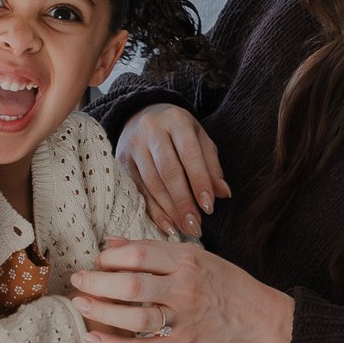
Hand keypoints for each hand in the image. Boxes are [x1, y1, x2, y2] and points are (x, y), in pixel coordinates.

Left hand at [69, 241, 293, 342]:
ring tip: (81, 305)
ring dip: (103, 312)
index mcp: (187, 261)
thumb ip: (153, 250)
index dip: (111, 257)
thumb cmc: (223, 284)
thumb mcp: (195, 257)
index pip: (140, 254)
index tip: (97, 261)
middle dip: (97, 282)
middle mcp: (185, 288)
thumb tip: (112, 242)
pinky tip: (94, 337)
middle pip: (132, 285)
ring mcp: (185, 319)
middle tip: (78, 280)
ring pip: (136, 318)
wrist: (258, 320)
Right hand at [114, 105, 229, 238]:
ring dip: (170, 209)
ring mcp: (133, 145)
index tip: (209, 207)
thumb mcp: (199, 139)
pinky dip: (153, 210)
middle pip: (168, 170)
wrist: (143, 116)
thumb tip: (222, 193)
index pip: (189, 154)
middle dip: (183, 201)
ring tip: (185, 227)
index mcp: (176, 120)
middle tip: (196, 225)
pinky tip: (167, 224)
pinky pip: (138, 190)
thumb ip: (211, 165)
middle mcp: (151, 130)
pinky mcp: (121, 161)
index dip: (199, 182)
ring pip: (152, 182)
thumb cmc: (178, 132)